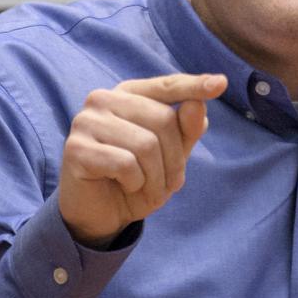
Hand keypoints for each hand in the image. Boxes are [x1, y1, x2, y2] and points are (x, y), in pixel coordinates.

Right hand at [59, 73, 227, 247]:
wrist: (99, 214)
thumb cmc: (135, 180)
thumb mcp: (169, 158)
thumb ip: (184, 130)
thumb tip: (198, 105)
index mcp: (128, 94)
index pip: (167, 86)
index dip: (194, 86)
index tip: (221, 83)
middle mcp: (104, 99)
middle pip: (163, 120)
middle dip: (174, 161)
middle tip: (167, 184)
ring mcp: (86, 121)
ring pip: (146, 145)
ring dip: (156, 179)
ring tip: (146, 189)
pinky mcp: (76, 147)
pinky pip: (125, 164)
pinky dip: (135, 184)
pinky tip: (125, 187)